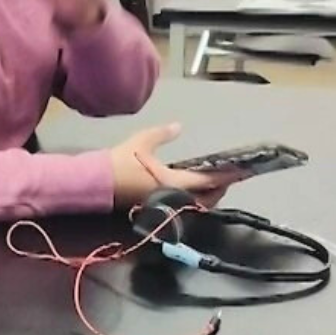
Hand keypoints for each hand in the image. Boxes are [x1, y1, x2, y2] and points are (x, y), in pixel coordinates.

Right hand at [108, 123, 244, 208]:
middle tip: (228, 179)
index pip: (206, 181)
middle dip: (218, 190)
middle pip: (205, 199)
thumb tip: (179, 126)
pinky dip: (193, 199)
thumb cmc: (120, 161)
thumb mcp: (141, 142)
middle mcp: (173, 198)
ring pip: (194, 205)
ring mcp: (165, 205)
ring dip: (207, 196)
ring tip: (213, 185)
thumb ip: (162, 134)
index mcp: (173, 182)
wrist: (97, 182)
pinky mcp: (156, 207)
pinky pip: (183, 206)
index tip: (238, 172)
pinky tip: (192, 191)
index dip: (224, 177)